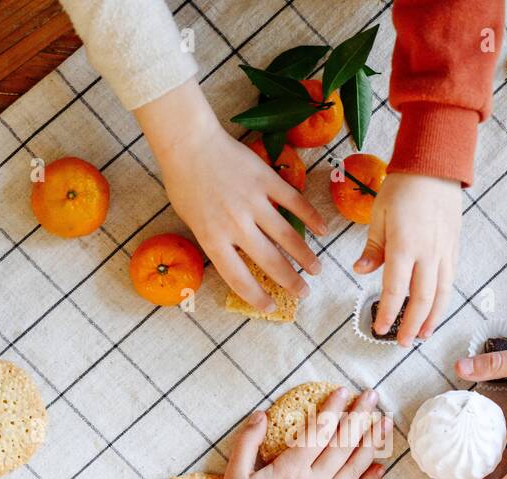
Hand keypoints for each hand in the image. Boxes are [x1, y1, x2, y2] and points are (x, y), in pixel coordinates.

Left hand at [135, 80, 326, 313]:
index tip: (271, 306)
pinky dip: (311, 218)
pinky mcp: (267, 181)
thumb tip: (239, 257)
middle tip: (303, 293)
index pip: (239, 278)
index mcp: (213, 239)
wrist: (189, 143)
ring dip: (305, 256)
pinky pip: (294, 202)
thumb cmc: (184, 183)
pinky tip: (322, 230)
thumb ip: (216, 240)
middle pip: (270, 262)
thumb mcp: (192, 221)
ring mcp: (254, 202)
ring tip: (316, 269)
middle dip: (290, 281)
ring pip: (287, 236)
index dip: (256, 297)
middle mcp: (236, 225)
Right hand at [215, 387, 390, 478]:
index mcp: (290, 469)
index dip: (332, 409)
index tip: (343, 391)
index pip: (317, 431)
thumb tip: (261, 415)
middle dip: (358, 417)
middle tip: (372, 396)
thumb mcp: (234, 476)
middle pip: (342, 444)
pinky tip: (380, 467)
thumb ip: (247, 442)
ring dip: (371, 443)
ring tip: (384, 422)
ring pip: (354, 468)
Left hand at [354, 172, 460, 347]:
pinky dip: (443, 301)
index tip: (378, 329)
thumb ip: (373, 249)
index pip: (395, 290)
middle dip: (411, 325)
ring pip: (441, 295)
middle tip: (401, 343)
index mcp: (404, 245)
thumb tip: (360, 272)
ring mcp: (444, 252)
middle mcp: (427, 253)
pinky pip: (449, 281)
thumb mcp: (379, 216)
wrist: (435, 167)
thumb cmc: (402, 189)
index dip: (388, 314)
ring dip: (431, 319)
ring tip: (422, 335)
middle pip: (422, 299)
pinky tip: (435, 311)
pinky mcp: (454, 249)